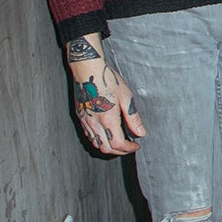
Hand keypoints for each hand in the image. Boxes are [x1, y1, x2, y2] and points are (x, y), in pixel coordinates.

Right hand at [67, 35, 144, 154]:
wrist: (88, 70)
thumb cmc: (108, 80)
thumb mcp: (126, 98)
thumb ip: (133, 118)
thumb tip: (141, 133)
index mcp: (107, 119)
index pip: (118, 144)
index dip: (129, 148)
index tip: (136, 145)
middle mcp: (94, 123)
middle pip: (106, 148)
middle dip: (119, 151)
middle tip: (129, 147)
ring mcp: (85, 120)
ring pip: (95, 144)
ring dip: (108, 148)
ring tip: (119, 143)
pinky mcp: (80, 116)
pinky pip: (89, 135)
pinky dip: (98, 140)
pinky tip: (106, 135)